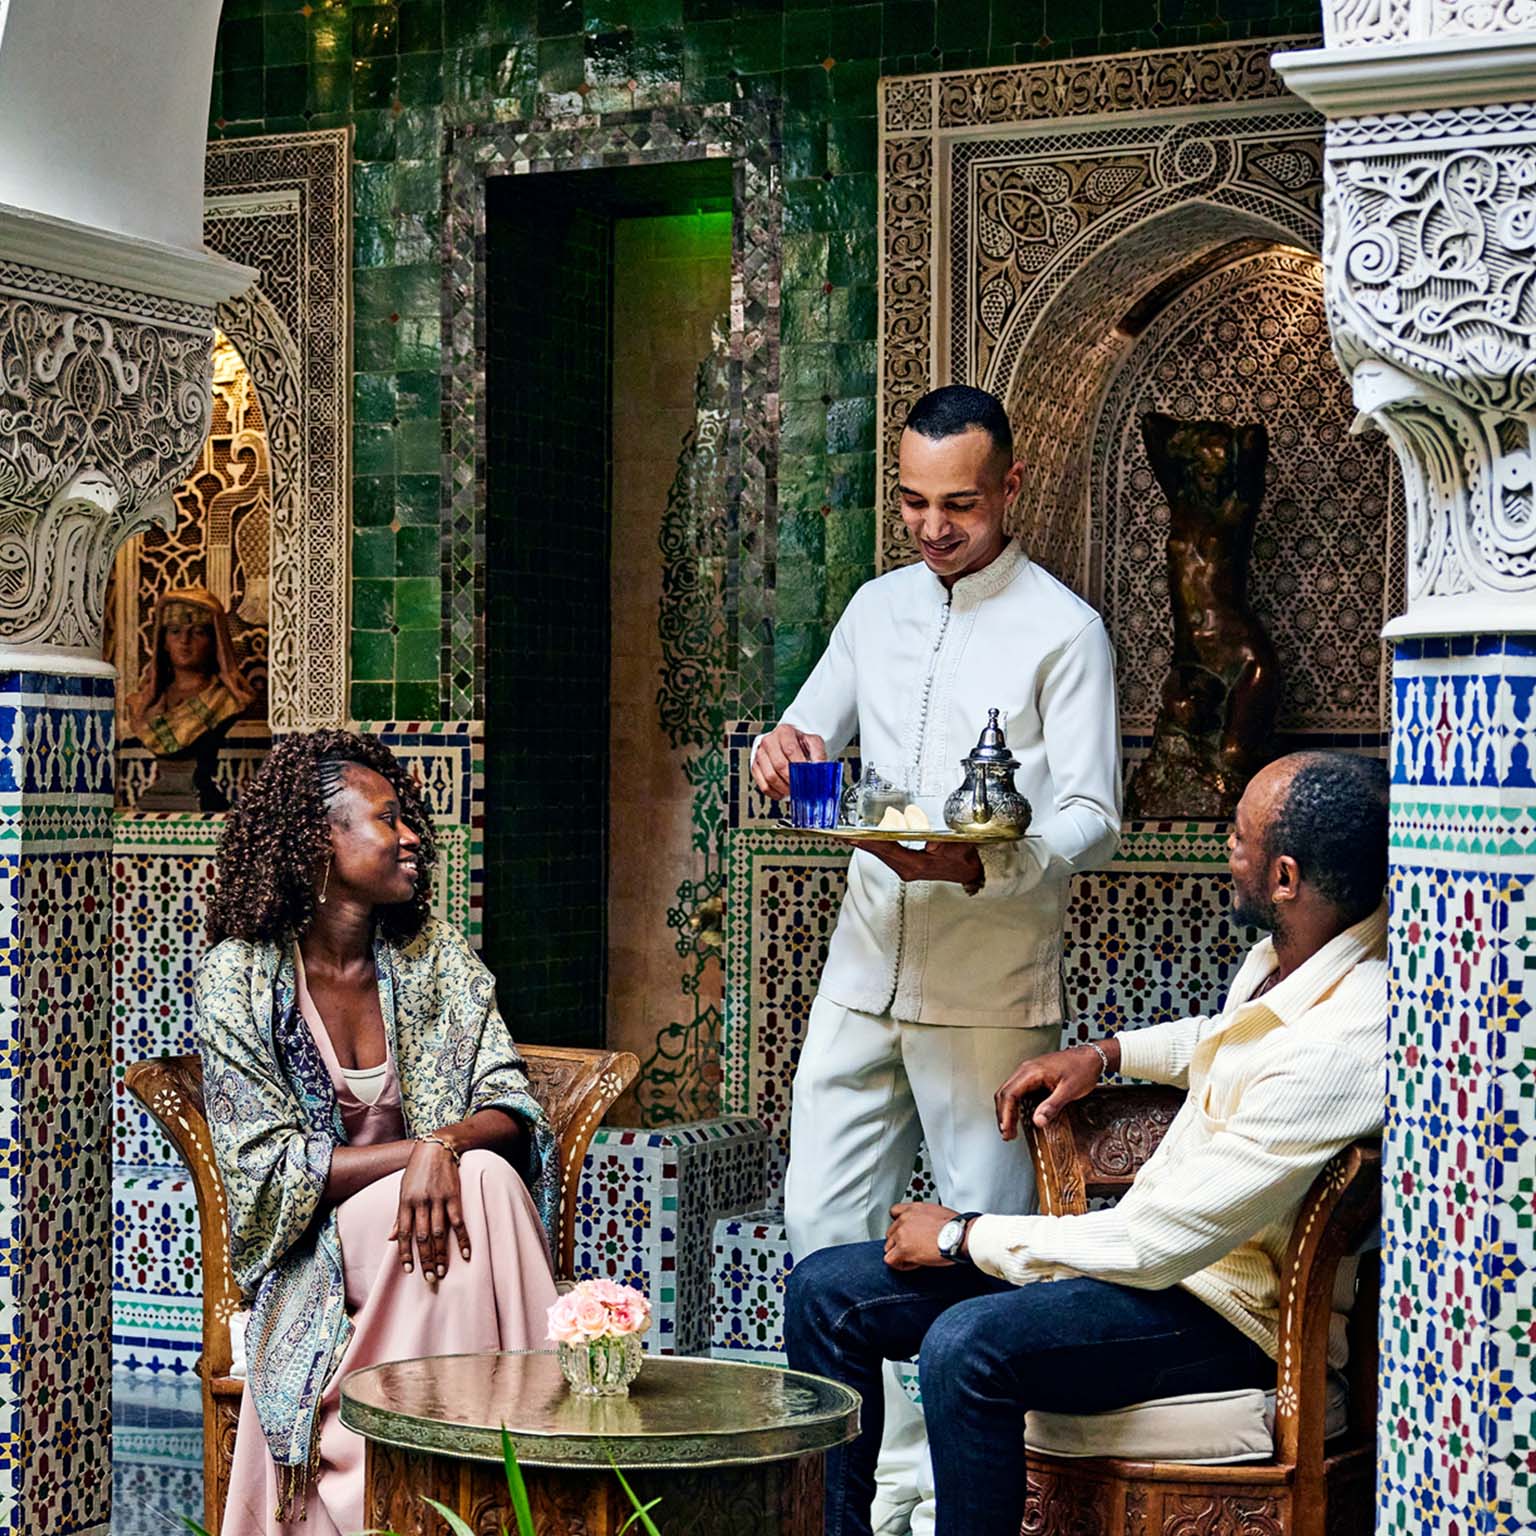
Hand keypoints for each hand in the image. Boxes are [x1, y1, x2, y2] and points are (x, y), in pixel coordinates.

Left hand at [389, 1138, 468, 1282]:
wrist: (436, 1147)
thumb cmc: (417, 1170)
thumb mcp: (403, 1190)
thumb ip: (400, 1215)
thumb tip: (391, 1237)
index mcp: (405, 1203)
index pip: (405, 1234)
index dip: (406, 1253)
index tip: (409, 1270)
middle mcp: (420, 1203)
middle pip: (423, 1237)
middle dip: (426, 1260)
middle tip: (430, 1278)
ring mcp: (438, 1200)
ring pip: (439, 1233)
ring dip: (441, 1254)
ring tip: (443, 1271)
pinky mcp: (454, 1196)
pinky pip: (458, 1221)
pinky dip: (463, 1238)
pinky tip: (466, 1252)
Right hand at [751, 723, 827, 798]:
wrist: (789, 743)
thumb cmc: (801, 743)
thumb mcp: (814, 743)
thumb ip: (819, 755)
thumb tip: (819, 769)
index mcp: (784, 732)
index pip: (790, 750)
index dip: (800, 766)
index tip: (809, 777)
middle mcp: (769, 741)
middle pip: (779, 765)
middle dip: (793, 780)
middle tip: (803, 789)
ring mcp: (760, 754)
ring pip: (770, 777)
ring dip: (784, 788)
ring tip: (795, 792)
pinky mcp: (755, 767)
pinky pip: (763, 785)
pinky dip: (775, 793)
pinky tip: (784, 793)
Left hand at [852, 839, 983, 895]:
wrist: (969, 872)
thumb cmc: (962, 859)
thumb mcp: (958, 848)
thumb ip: (945, 844)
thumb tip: (932, 843)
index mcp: (917, 865)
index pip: (889, 850)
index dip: (871, 842)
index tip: (856, 836)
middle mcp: (908, 869)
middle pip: (880, 853)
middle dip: (863, 842)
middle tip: (845, 834)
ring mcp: (906, 869)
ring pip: (882, 854)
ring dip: (868, 844)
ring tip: (851, 835)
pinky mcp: (907, 866)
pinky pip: (888, 855)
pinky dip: (877, 846)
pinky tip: (869, 840)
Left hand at [884, 1203, 960, 1269]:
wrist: (958, 1236)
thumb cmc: (955, 1227)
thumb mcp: (938, 1213)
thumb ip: (926, 1217)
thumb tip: (929, 1226)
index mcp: (914, 1209)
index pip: (894, 1212)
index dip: (899, 1225)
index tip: (906, 1233)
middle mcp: (905, 1219)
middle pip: (890, 1233)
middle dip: (900, 1242)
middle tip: (914, 1249)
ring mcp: (902, 1234)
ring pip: (888, 1247)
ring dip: (900, 1254)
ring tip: (915, 1258)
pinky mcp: (903, 1249)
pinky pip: (891, 1260)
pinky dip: (901, 1265)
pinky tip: (914, 1264)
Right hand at [994, 1043, 1111, 1141]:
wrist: (1091, 1057)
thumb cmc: (1082, 1068)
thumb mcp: (1070, 1090)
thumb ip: (1052, 1106)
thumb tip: (1038, 1121)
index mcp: (1032, 1072)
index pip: (1010, 1094)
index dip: (1006, 1114)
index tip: (1007, 1130)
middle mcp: (1026, 1070)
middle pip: (1004, 1093)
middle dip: (1003, 1115)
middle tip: (1007, 1134)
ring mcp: (1028, 1072)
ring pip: (1008, 1091)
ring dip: (1007, 1110)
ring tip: (1010, 1129)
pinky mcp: (1033, 1076)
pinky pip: (1017, 1090)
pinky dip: (1014, 1105)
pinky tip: (1018, 1116)